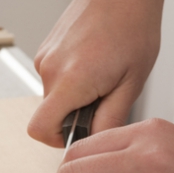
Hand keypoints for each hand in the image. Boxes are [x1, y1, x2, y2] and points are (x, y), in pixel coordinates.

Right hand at [27, 0, 162, 146]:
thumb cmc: (133, 28)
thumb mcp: (131, 83)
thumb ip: (110, 119)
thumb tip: (95, 142)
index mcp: (70, 81)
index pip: (40, 128)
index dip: (57, 139)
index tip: (79, 132)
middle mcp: (49, 69)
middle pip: (49, 114)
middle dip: (73, 115)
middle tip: (104, 97)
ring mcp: (44, 57)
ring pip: (53, 96)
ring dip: (74, 96)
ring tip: (102, 76)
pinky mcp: (46, 49)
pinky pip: (54, 78)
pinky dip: (71, 80)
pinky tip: (94, 64)